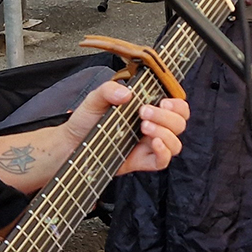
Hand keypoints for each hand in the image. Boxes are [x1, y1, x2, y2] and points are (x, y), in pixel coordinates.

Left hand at [61, 81, 188, 174]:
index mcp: (148, 108)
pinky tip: (153, 142)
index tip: (163, 100)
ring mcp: (148, 145)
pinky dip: (163, 152)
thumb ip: (109, 90)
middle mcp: (153, 126)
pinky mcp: (142, 161)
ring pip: (175, 143)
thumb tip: (128, 93)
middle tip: (144, 112)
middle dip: (167, 116)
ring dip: (165, 132)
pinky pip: (163, 161)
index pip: (177, 106)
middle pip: (179, 123)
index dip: (177, 103)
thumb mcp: (95, 98)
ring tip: (143, 126)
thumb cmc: (86, 119)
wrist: (71, 142)